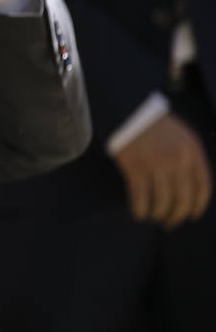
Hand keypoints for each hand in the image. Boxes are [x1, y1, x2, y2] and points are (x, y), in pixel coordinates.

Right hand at [113, 113, 211, 228]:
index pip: (203, 188)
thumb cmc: (155, 123)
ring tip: (153, 217)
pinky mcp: (135, 168)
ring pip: (162, 202)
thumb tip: (187, 188)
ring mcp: (156, 165)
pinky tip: (139, 214)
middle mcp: (178, 161)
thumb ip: (189, 159)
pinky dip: (140, 210)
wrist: (129, 108)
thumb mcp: (182, 136)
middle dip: (177, 216)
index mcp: (193, 152)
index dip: (198, 207)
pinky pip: (141, 198)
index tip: (191, 217)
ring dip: (158, 215)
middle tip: (169, 223)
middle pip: (183, 199)